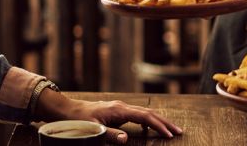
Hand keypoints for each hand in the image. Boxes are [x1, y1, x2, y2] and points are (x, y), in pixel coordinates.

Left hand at [58, 98, 182, 142]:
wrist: (67, 110)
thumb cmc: (79, 120)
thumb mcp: (92, 130)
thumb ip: (110, 135)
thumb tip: (127, 139)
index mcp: (119, 110)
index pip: (145, 117)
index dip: (159, 125)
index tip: (170, 134)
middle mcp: (122, 107)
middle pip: (149, 113)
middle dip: (165, 122)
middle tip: (179, 131)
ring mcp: (121, 108)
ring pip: (145, 113)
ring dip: (159, 121)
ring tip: (171, 130)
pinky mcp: (118, 111)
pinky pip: (138, 115)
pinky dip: (148, 121)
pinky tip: (150, 128)